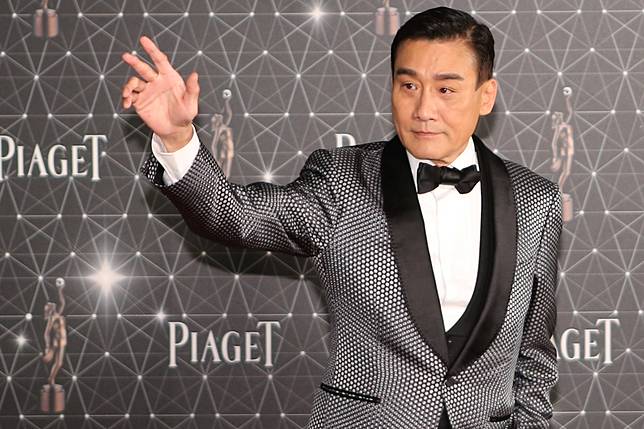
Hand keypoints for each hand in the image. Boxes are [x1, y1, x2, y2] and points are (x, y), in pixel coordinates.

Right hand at [121, 36, 197, 150]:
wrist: (175, 130)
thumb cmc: (185, 115)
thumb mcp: (191, 103)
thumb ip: (192, 89)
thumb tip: (195, 75)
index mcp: (169, 78)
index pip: (160, 60)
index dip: (152, 49)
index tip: (144, 40)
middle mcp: (156, 82)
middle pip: (143, 68)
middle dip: (134, 62)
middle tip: (126, 56)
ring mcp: (147, 91)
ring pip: (134, 82)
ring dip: (128, 86)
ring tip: (127, 93)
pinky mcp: (140, 101)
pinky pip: (129, 96)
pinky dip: (126, 98)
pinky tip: (126, 103)